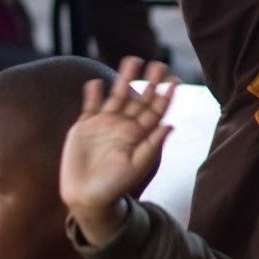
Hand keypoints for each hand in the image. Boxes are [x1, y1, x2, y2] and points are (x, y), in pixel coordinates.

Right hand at [60, 57, 177, 245]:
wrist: (87, 197)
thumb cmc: (115, 186)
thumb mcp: (137, 166)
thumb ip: (152, 145)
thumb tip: (170, 125)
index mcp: (140, 135)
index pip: (155, 111)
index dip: (165, 96)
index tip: (174, 81)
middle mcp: (124, 126)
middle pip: (139, 98)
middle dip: (149, 81)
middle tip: (159, 64)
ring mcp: (104, 124)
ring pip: (117, 95)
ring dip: (124, 78)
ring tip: (132, 60)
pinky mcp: (84, 126)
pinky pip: (90, 106)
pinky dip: (93, 94)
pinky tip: (97, 82)